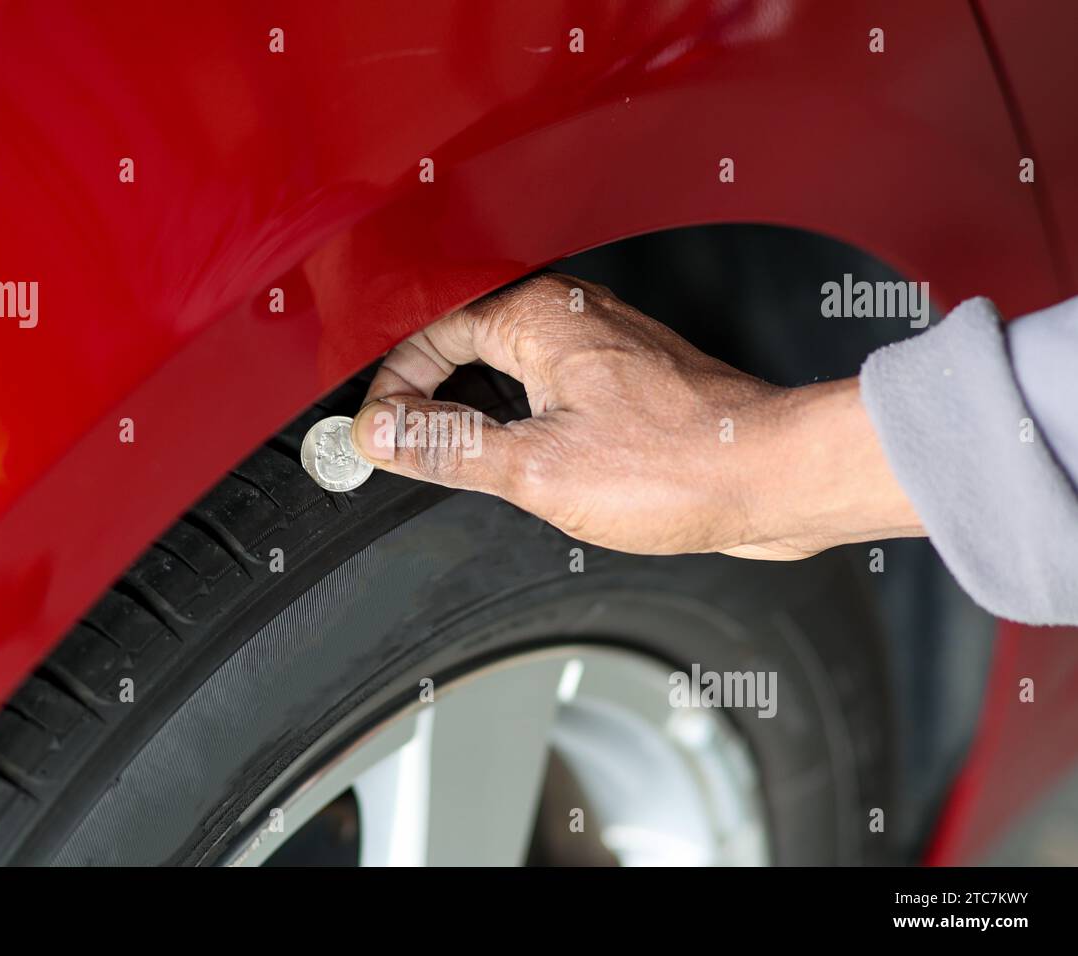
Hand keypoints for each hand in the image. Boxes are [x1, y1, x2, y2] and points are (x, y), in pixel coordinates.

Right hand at [350, 273, 923, 558]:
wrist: (773, 476)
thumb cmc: (680, 465)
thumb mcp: (537, 468)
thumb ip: (449, 447)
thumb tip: (382, 434)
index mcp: (537, 317)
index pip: (428, 332)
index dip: (392, 387)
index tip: (379, 436)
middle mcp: (568, 315)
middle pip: (462, 341)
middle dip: (424, 394)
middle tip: (401, 447)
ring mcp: (599, 346)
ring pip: (504, 364)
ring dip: (470, 408)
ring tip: (451, 456)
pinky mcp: (623, 379)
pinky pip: (543, 385)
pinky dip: (514, 417)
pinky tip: (518, 459)